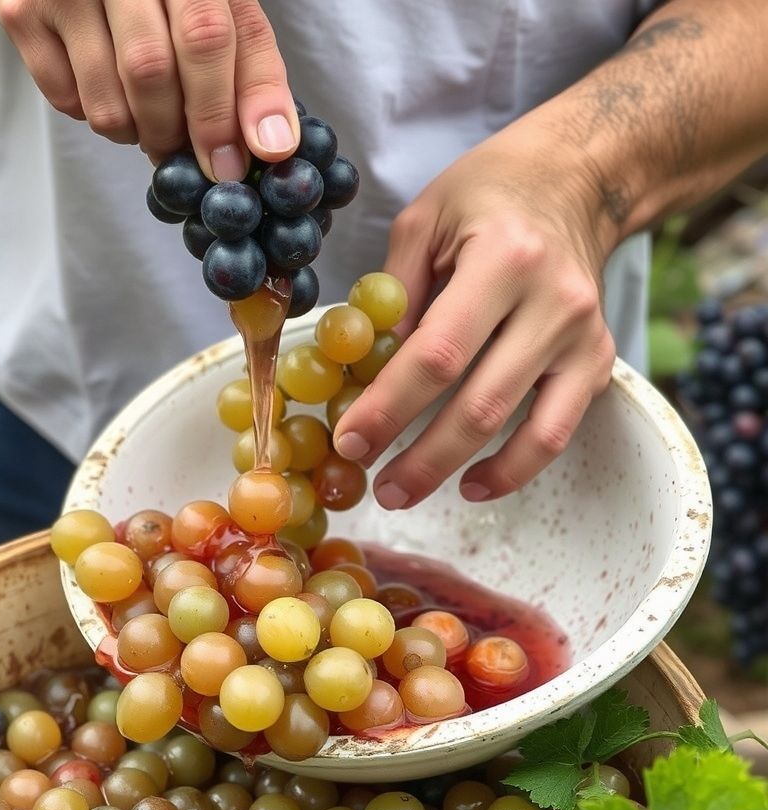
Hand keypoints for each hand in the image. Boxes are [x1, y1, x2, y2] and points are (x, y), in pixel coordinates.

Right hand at [0, 0, 298, 178]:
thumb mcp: (229, 13)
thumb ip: (255, 76)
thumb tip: (275, 149)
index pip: (204, 36)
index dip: (218, 111)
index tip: (230, 166)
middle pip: (150, 73)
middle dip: (177, 133)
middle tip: (188, 150)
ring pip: (106, 105)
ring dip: (138, 134)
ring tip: (153, 116)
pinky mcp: (20, 11)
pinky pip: (66, 102)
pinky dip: (97, 115)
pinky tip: (112, 88)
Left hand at [333, 130, 616, 508]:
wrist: (577, 180)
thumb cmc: (489, 196)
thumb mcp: (424, 220)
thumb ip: (393, 294)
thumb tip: (362, 368)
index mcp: (504, 258)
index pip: (437, 353)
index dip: (389, 406)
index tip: (350, 440)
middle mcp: (553, 302)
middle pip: (479, 403)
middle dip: (419, 456)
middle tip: (375, 486)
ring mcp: (582, 336)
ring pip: (521, 429)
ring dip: (457, 470)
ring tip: (406, 492)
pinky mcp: (597, 361)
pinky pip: (556, 432)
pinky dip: (514, 468)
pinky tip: (472, 483)